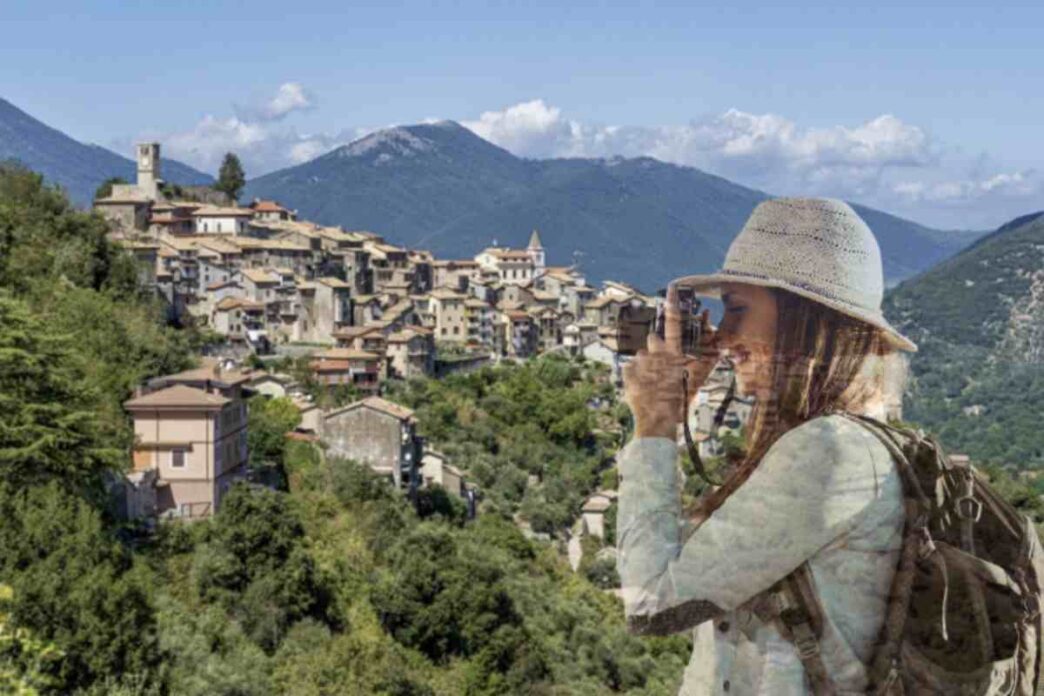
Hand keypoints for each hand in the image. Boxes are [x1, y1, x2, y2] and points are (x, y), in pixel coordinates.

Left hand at [622, 285, 719, 438]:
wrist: (658, 422)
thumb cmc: (672, 405)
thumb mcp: (681, 383)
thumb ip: (671, 365)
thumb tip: (663, 357)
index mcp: (677, 357)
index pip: (676, 326)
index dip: (673, 306)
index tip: (672, 288)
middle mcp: (660, 355)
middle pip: (652, 339)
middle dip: (652, 348)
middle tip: (655, 368)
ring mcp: (642, 362)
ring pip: (640, 356)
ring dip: (642, 366)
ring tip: (648, 385)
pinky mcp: (629, 370)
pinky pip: (629, 367)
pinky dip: (632, 377)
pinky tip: (639, 389)